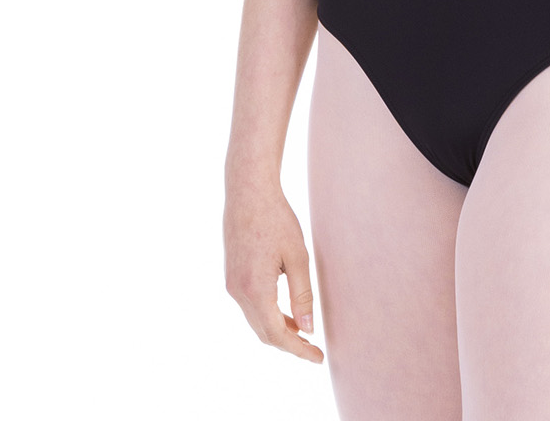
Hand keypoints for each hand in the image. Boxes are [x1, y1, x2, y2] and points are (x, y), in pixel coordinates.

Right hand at [224, 183, 324, 363]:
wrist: (248, 192)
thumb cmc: (276, 220)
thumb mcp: (297, 256)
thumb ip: (302, 294)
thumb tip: (307, 328)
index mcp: (255, 290)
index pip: (277, 334)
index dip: (298, 350)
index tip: (318, 358)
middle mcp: (238, 293)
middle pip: (264, 333)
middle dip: (289, 345)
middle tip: (314, 351)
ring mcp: (232, 286)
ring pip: (256, 321)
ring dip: (279, 331)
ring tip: (304, 333)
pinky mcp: (232, 276)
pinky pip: (251, 307)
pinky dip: (268, 316)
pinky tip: (286, 312)